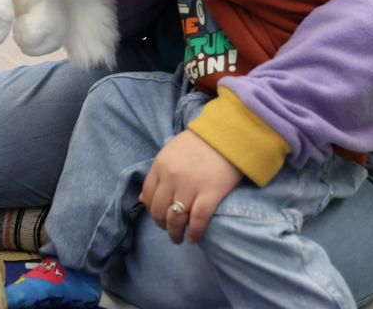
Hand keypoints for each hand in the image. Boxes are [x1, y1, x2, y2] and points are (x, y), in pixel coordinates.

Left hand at [139, 130, 242, 244]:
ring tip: (179, 238)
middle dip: (162, 225)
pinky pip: (198, 220)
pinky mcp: (210, 194)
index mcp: (161, 164)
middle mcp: (172, 177)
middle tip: (170, 230)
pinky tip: (193, 238)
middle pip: (159, 211)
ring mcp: (190, 186)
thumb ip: (157, 173)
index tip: (159, 216)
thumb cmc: (201, 141)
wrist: (230, 134)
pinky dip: (194, 233)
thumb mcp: (172, 151)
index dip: (151, 210)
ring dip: (175, 233)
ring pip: (175, 219)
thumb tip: (142, 199)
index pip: (148, 195)